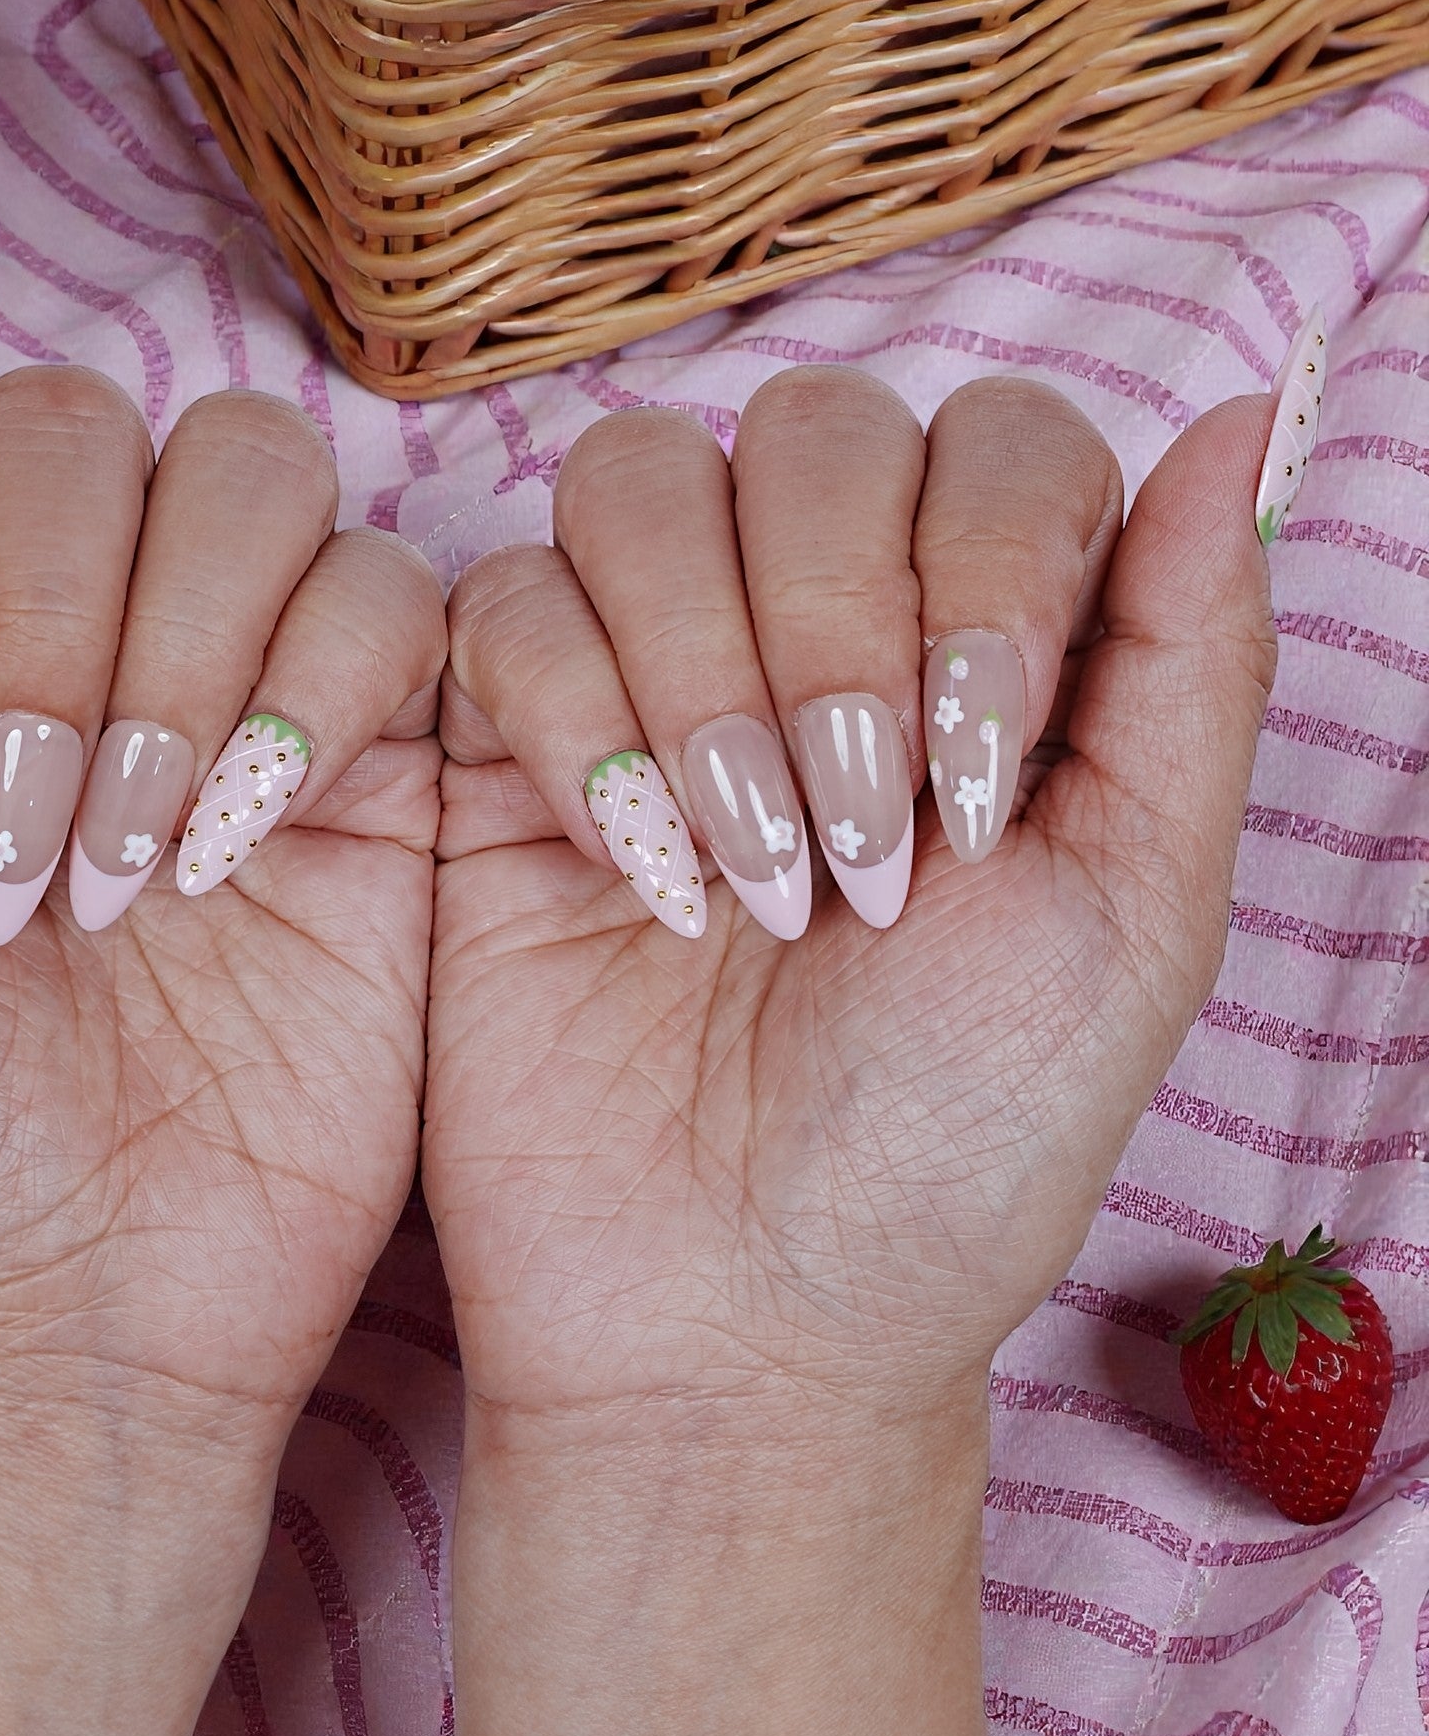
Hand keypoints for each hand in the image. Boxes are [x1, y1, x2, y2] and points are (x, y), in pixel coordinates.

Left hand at [0, 365, 441, 1435]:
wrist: (75, 1306)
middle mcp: (57, 621)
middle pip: (69, 425)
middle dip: (38, 646)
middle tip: (14, 870)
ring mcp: (225, 673)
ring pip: (246, 467)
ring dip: (176, 661)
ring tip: (136, 872)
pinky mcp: (371, 750)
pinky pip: (389, 590)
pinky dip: (317, 695)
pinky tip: (250, 846)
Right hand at [424, 369, 1273, 1735]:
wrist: (738, 1317)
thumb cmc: (951, 1148)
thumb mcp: (1138, 916)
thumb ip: (1187, 659)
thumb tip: (1235, 418)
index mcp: (981, 657)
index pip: (994, 437)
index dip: (989, 563)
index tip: (981, 784)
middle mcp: (810, 639)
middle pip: (809, 431)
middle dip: (842, 636)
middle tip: (864, 852)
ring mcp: (644, 683)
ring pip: (638, 481)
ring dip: (705, 672)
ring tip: (750, 878)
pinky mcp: (500, 752)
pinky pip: (500, 604)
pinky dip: (573, 725)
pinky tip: (634, 877)